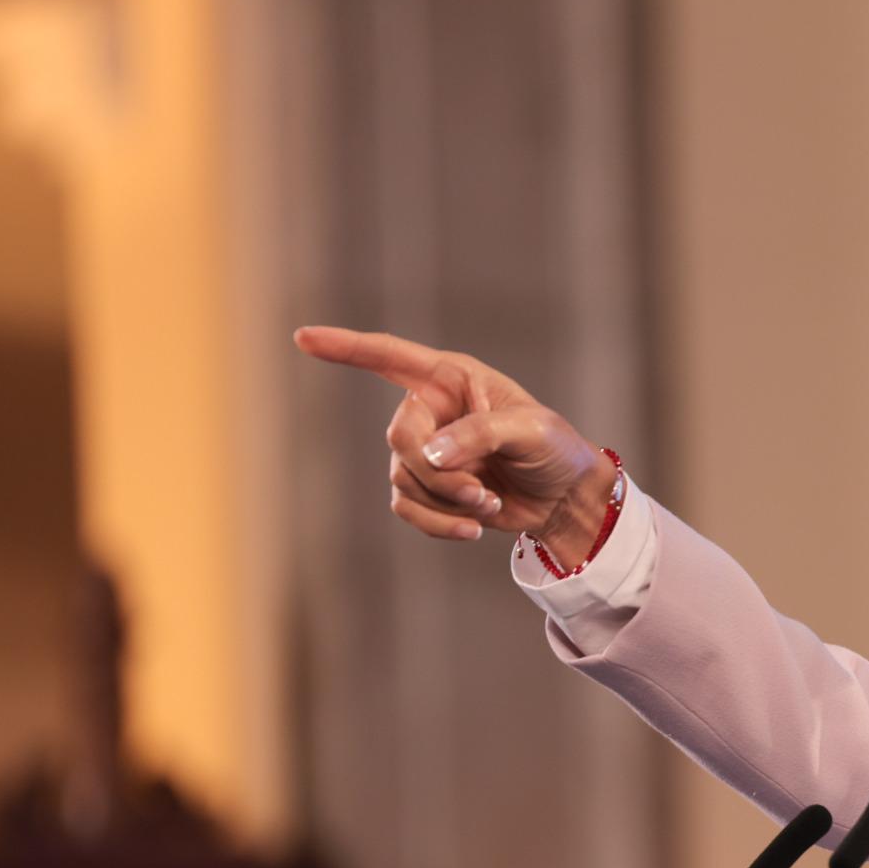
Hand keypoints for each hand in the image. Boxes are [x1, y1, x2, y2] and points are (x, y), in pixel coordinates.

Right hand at [292, 325, 614, 555]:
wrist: (566, 498)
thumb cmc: (554, 449)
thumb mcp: (529, 432)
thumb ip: (479, 435)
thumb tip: (429, 455)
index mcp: (452, 379)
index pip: (389, 357)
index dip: (345, 347)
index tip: (303, 338)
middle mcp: (431, 410)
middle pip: (399, 438)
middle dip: (436, 471)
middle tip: (478, 489)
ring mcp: (426, 451)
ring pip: (403, 478)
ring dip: (445, 500)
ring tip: (488, 503)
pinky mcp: (429, 490)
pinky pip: (408, 508)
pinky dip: (438, 523)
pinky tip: (473, 529)